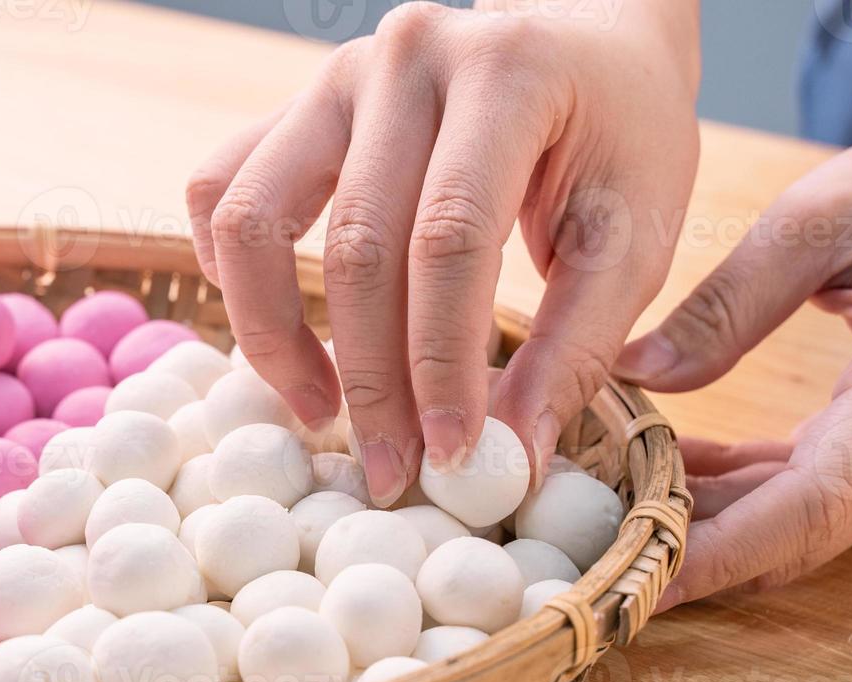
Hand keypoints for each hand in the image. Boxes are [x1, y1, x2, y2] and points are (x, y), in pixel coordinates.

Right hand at [187, 0, 699, 503]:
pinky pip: (220, 190)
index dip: (442, 362)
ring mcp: (334, 76)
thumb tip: (510, 461)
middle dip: (368, 378)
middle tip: (391, 469)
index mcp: (506, 71)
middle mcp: (405, 58)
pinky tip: (277, 328)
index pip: (450, 239)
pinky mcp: (292, 105)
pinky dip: (227, 270)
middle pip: (354, 246)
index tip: (453, 457)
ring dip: (273, 335)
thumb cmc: (618, 140)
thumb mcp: (630, 238)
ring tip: (319, 410)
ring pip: (252, 220)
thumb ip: (575, 347)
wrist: (585, 41)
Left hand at [614, 145, 851, 608]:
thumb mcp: (831, 219)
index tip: (638, 581)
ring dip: (701, 514)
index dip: (718, 554)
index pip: (807, 513)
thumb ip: (735, 302)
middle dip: (690, 549)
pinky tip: (657, 460)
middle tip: (591, 552)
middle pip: (789, 532)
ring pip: (788, 513)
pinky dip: (729, 480)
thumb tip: (640, 370)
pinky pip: (798, 480)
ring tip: (602, 502)